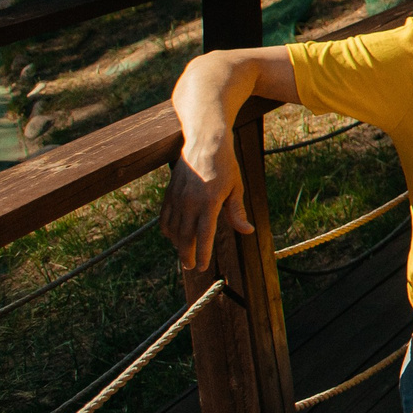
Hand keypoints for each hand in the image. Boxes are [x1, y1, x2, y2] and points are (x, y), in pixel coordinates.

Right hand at [161, 143, 250, 273]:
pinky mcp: (169, 195)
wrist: (204, 144)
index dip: (203, 254)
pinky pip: (165, 219)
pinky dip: (168, 231)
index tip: (202, 267)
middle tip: (191, 266)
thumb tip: (247, 231)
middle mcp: (190, 203)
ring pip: (173, 230)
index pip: (204, 236)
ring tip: (185, 253)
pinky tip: (174, 237)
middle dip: (187, 255)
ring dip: (178, 245)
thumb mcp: (236, 188)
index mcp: (209, 203)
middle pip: (185, 237)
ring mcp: (177, 199)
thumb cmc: (225, 167)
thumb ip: (237, 212)